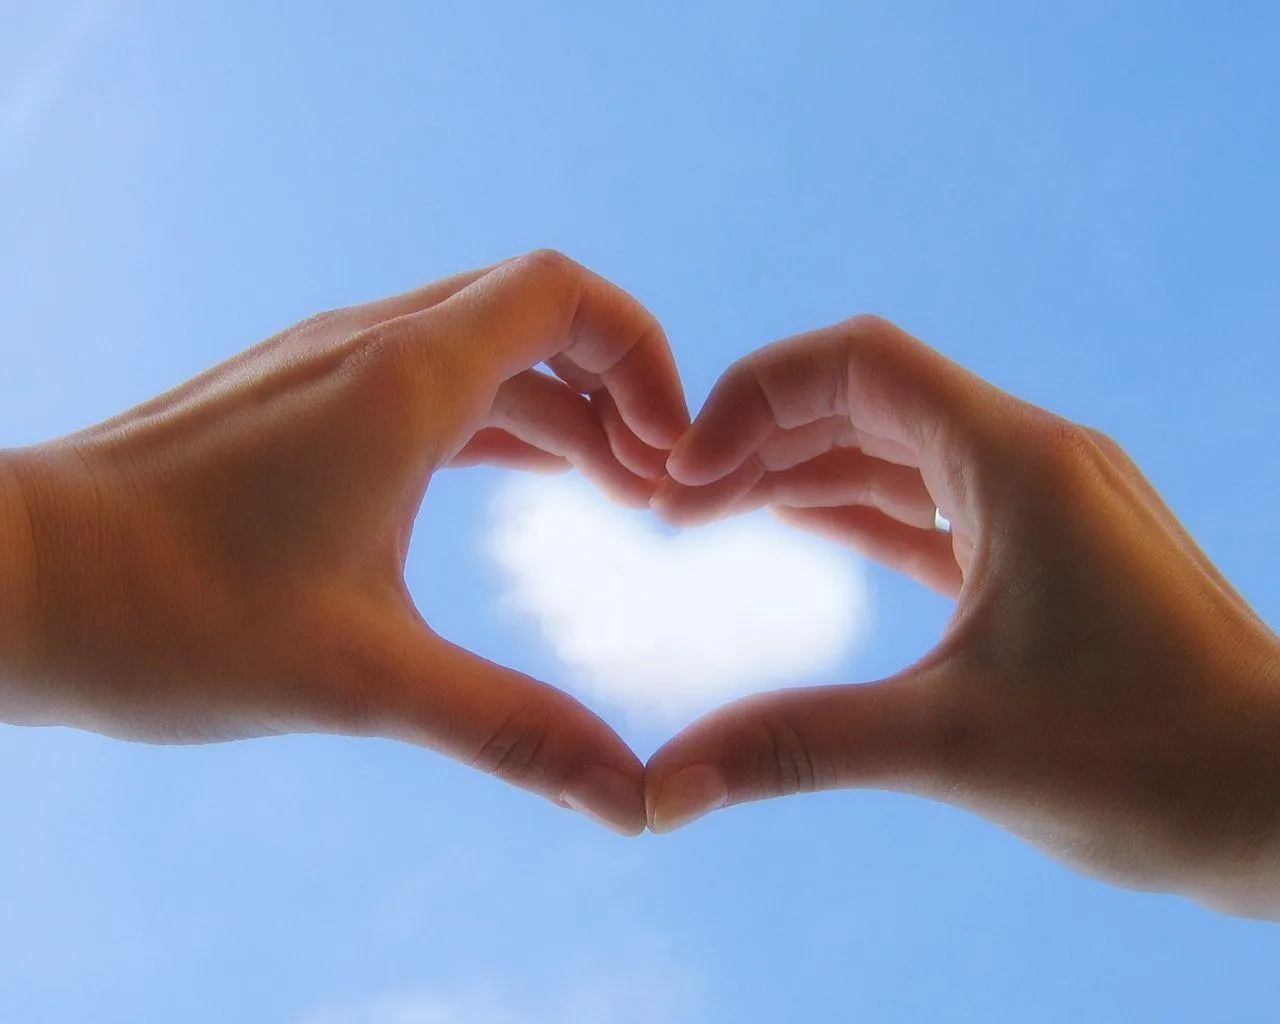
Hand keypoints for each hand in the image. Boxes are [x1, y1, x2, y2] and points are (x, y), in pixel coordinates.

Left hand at [0, 250, 688, 835]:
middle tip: (658, 492)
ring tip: (615, 495)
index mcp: (402, 380)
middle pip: (536, 314)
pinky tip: (515, 486)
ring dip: (561, 410)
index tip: (671, 453)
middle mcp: (368, 346)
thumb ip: (511, 728)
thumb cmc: (168, 615)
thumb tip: (628, 798)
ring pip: (483, 351)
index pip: (564, 294)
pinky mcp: (296, 399)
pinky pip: (429, 381)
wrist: (11, 581)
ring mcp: (326, 366)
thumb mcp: (362, 679)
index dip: (643, 354)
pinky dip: (496, 420)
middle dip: (617, 390)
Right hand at [647, 315, 1279, 915]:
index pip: (860, 362)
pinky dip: (855, 505)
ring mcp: (1043, 503)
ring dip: (801, 469)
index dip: (755, 395)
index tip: (683, 470)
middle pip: (867, 397)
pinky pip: (929, 500)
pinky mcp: (1046, 552)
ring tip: (707, 510)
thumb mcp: (956, 747)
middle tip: (671, 500)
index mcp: (1017, 462)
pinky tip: (796, 520)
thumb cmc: (1155, 764)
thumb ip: (800, 747)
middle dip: (761, 435)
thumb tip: (666, 789)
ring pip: (896, 448)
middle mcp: (1032, 458)